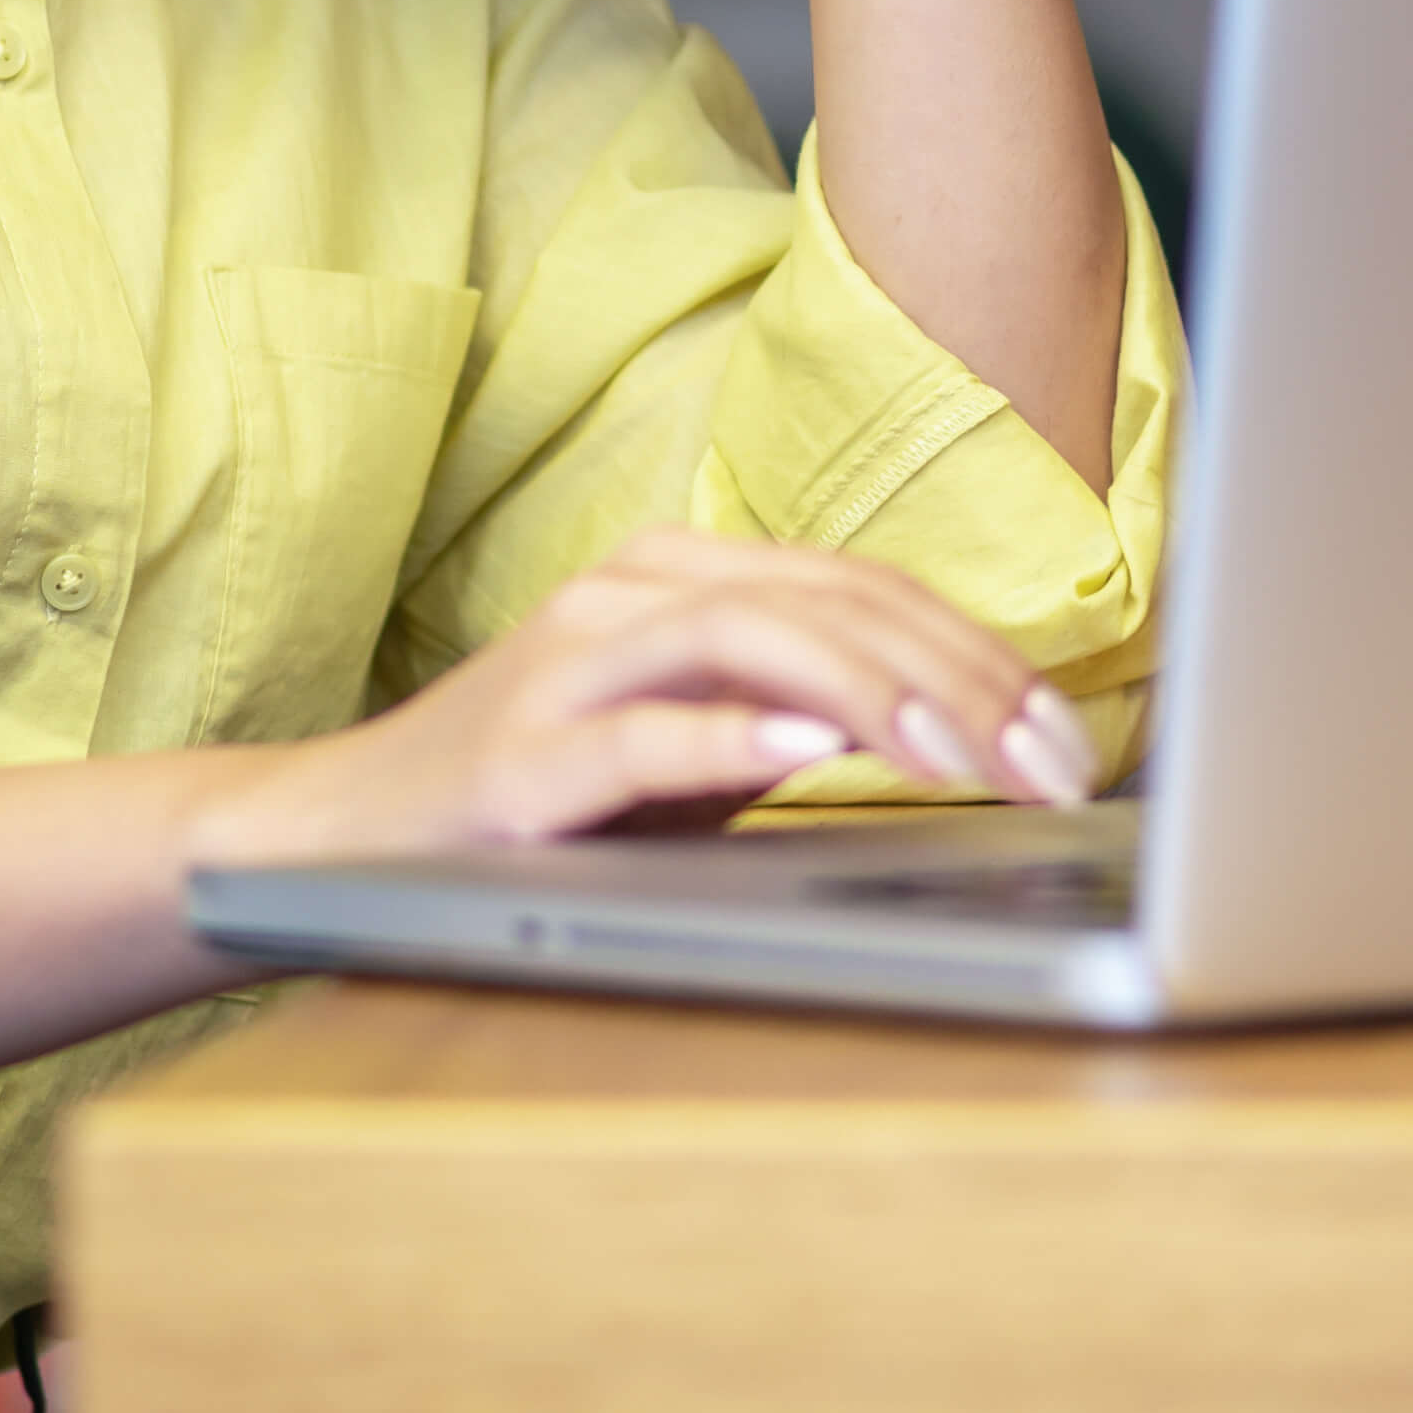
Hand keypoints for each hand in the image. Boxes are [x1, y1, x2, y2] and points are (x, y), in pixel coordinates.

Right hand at [179, 528, 1099, 870]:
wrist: (345, 837)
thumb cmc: (548, 803)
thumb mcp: (699, 748)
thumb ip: (809, 718)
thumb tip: (978, 734)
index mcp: (684, 575)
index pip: (866, 590)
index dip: (980, 655)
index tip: (1068, 738)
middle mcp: (630, 593)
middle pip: (828, 603)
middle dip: (960, 683)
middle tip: (1051, 762)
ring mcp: (569, 664)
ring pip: (750, 638)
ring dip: (874, 697)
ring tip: (960, 759)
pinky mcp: (519, 755)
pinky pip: (641, 730)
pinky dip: (732, 736)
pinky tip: (809, 754)